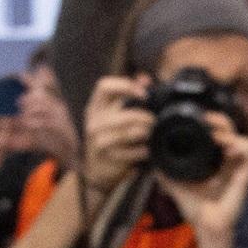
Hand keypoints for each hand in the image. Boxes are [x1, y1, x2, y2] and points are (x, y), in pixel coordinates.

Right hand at [81, 73, 154, 191]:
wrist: (97, 168)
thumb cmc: (110, 135)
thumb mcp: (114, 113)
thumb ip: (129, 94)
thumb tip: (145, 78)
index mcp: (95, 107)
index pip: (104, 86)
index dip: (126, 86)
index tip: (144, 94)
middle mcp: (94, 122)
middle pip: (123, 114)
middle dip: (143, 117)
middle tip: (153, 120)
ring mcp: (98, 141)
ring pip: (127, 133)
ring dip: (145, 133)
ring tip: (151, 133)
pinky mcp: (107, 157)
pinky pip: (130, 152)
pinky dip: (142, 151)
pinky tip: (147, 149)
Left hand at [157, 114, 247, 242]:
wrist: (205, 226)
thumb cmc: (196, 209)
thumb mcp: (176, 185)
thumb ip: (165, 172)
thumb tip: (152, 161)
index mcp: (217, 162)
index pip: (221, 134)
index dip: (214, 122)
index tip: (200, 118)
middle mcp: (230, 163)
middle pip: (234, 131)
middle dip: (221, 120)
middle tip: (207, 120)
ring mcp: (239, 169)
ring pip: (247, 139)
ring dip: (231, 133)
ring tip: (216, 136)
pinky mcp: (246, 175)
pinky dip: (240, 145)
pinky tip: (226, 147)